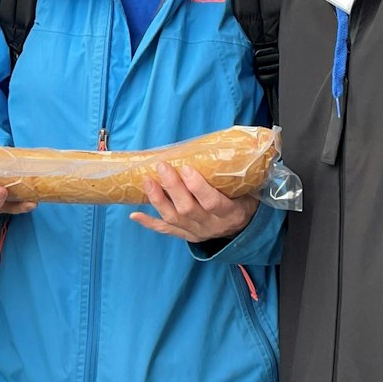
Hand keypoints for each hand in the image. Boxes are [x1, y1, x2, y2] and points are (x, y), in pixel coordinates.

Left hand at [130, 162, 257, 242]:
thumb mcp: (247, 191)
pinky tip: (135, 214)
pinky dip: (149, 223)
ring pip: (173, 219)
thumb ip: (234, 176)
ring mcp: (196, 232)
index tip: (186, 168)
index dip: (197, 186)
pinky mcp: (186, 235)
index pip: (212, 202)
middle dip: (172, 187)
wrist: (243, 230)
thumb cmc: (243, 202)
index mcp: (230, 213)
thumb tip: (223, 145)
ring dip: (158, 200)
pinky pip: (166, 230)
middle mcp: (211, 225)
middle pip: (187, 209)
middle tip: (162, 166)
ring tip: (147, 181)